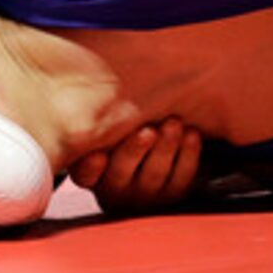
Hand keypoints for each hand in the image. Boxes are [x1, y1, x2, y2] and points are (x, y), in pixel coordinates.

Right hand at [68, 118, 205, 215]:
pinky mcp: (173, 192)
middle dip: (135, 151)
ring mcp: (145, 193)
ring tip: (173, 124)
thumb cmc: (118, 137)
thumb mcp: (103, 132)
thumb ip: (98, 119)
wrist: (148, 160)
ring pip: (155, 173)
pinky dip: (189, 154)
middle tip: (147, 131)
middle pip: (122, 172)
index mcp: (91, 174)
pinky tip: (192, 133)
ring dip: (166, 147)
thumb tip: (81, 78)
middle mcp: (115, 188)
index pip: (84, 175)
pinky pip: (182, 176)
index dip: (90, 168)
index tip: (97, 155)